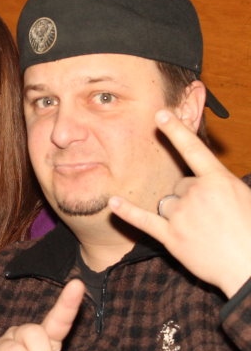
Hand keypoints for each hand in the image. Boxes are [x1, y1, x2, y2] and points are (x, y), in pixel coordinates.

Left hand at [110, 109, 250, 297]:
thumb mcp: (244, 198)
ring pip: (167, 202)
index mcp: (219, 181)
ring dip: (178, 214)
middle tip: (213, 218)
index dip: (176, 130)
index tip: (160, 114)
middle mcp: (197, 193)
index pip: (193, 149)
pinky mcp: (171, 237)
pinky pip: (143, 220)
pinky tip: (112, 203)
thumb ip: (220, 185)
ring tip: (200, 231)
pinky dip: (126, 212)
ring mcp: (182, 215)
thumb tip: (204, 183)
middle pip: (180, 184)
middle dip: (192, 198)